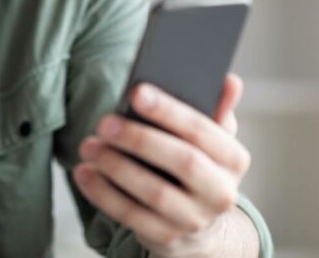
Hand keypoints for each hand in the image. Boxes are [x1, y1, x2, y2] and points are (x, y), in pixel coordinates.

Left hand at [73, 73, 250, 257]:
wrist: (198, 222)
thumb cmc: (197, 165)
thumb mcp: (211, 139)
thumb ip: (216, 109)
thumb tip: (229, 80)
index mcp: (234, 159)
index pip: (203, 131)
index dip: (170, 111)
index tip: (136, 92)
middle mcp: (221, 193)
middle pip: (182, 161)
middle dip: (140, 139)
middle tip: (104, 122)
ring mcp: (194, 219)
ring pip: (155, 192)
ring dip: (116, 166)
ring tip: (89, 146)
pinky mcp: (166, 238)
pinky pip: (131, 217)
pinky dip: (103, 194)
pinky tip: (84, 173)